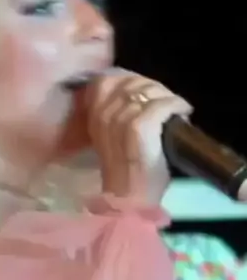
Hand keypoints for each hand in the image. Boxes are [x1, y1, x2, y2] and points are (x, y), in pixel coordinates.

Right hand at [86, 68, 192, 205]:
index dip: (130, 80)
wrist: (129, 200)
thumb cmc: (125, 173)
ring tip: (175, 108)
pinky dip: (177, 105)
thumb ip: (113, 116)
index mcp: (94, 114)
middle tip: (166, 102)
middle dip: (153, 88)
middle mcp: (105, 113)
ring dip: (166, 97)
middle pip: (132, 83)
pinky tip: (184, 112)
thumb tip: (134, 97)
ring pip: (149, 91)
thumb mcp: (109, 139)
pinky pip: (163, 105)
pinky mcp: (140, 127)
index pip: (107, 80)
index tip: (144, 91)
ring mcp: (122, 119)